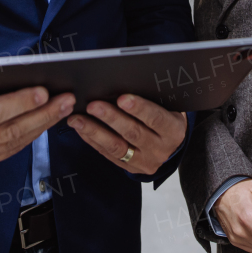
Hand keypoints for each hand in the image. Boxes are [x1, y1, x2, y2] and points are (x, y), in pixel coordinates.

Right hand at [0, 57, 73, 173]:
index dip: (19, 103)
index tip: (43, 91)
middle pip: (7, 132)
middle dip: (40, 115)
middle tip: (65, 100)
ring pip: (12, 144)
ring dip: (41, 126)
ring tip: (62, 108)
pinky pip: (8, 151)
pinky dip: (30, 137)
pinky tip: (45, 121)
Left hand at [68, 94, 186, 175]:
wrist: (171, 144)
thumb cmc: (166, 115)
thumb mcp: (167, 106)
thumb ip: (152, 98)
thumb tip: (122, 84)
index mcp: (173, 130)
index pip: (156, 118)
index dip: (139, 108)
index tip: (122, 98)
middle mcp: (161, 149)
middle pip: (133, 133)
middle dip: (111, 118)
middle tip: (93, 105)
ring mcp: (145, 161)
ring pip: (117, 147)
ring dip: (95, 131)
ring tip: (78, 119)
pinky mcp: (131, 169)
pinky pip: (108, 155)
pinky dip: (93, 140)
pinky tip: (81, 129)